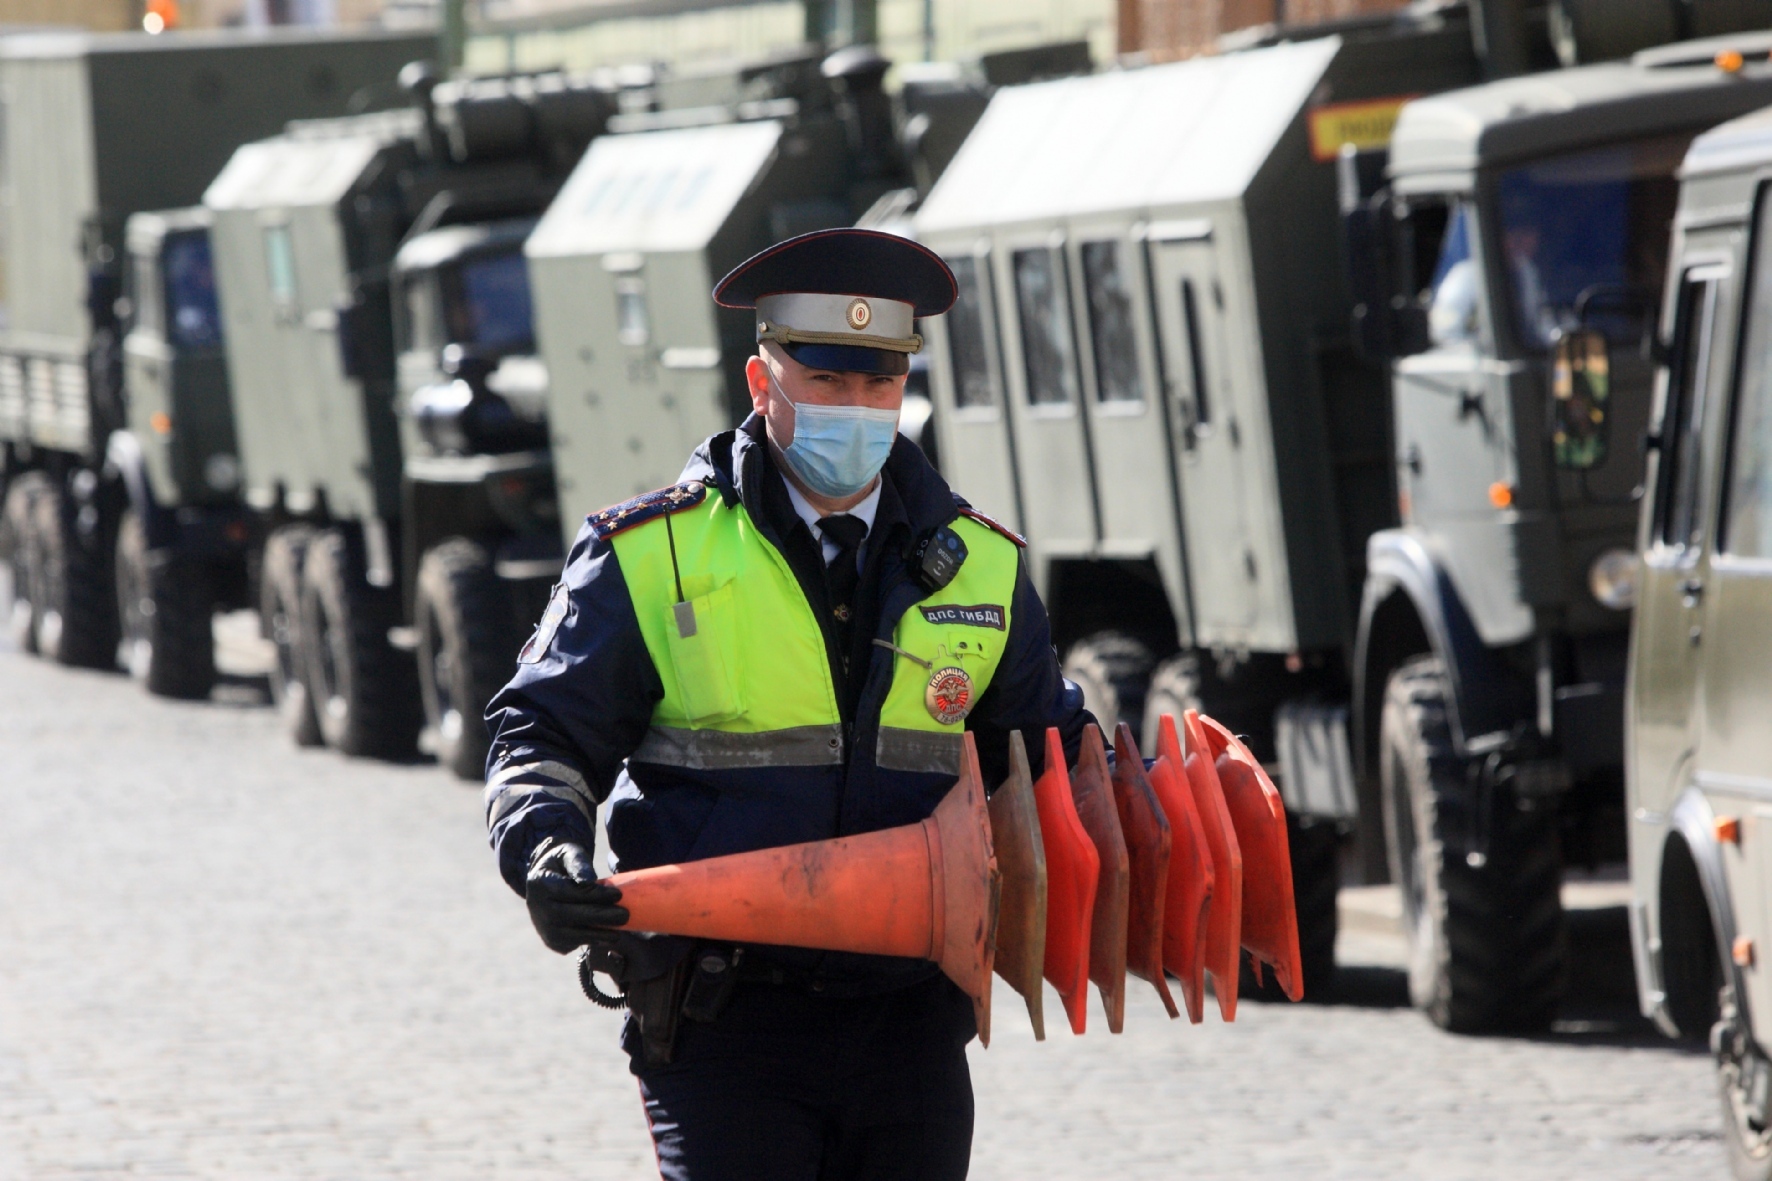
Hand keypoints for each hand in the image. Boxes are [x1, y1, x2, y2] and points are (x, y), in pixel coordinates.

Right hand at [524, 838, 628, 953]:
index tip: (617, 894)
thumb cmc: (563, 864)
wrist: (545, 880)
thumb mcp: (569, 853)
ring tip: (618, 932)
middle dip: (600, 918)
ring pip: (570, 936)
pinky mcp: (551, 941)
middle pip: (570, 916)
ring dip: (596, 936)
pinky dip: (589, 942)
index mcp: (541, 883)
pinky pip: (571, 945)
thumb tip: (588, 880)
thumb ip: (578, 863)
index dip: (595, 895)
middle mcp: (538, 908)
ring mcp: (542, 926)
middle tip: (624, 916)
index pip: (570, 893)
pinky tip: (606, 937)